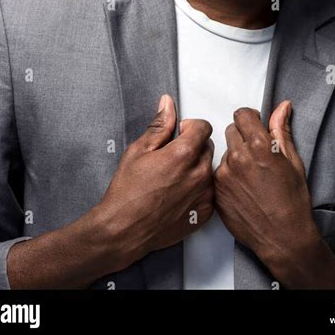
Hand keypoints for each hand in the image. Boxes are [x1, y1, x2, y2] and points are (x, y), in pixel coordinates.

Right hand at [94, 95, 214, 272]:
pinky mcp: (205, 212)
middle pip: (208, 146)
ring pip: (210, 168)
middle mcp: (199, 173)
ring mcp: (204, 194)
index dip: (189, 127)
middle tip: (171, 157)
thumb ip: (159, 125)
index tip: (179, 133)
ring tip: (173, 178)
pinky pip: (209, 190)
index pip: (203, 127)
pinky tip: (178, 194)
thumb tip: (168, 105)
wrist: (124, 230)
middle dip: (193, 146)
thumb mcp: (138, 151)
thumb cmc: (127, 192)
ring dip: (196, 167)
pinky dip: (198, 188)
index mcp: (183, 154)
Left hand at [214, 101, 334, 287]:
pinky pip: (219, 172)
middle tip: (257, 154)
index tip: (255, 127)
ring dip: (235, 157)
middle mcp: (238, 157)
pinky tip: (243, 188)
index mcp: (259, 146)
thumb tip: (282, 107)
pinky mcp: (216, 191)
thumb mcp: (293, 161)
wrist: (283, 238)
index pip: (242, 114)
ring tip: (252, 175)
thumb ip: (281, 130)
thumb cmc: (293, 202)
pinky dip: (229, 175)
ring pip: (225, 152)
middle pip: (232, 130)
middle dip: (243, 137)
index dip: (251, 119)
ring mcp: (224, 175)